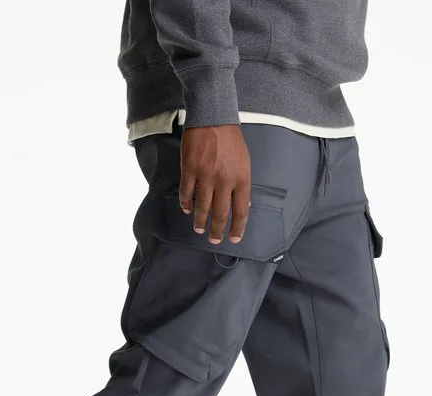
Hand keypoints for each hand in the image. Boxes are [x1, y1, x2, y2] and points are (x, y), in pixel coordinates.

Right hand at [179, 125, 250, 244]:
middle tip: (214, 240)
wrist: (213, 118)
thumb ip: (242, 185)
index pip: (241, 211)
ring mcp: (206, 175)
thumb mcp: (244, 163)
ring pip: (202, 207)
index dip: (237, 228)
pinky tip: (187, 210)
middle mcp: (224, 180)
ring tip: (199, 229)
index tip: (234, 239)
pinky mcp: (190, 169)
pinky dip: (187, 204)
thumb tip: (244, 206)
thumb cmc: (231, 141)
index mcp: (241, 179)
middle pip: (221, 214)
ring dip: (200, 222)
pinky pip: (186, 193)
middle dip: (217, 231)